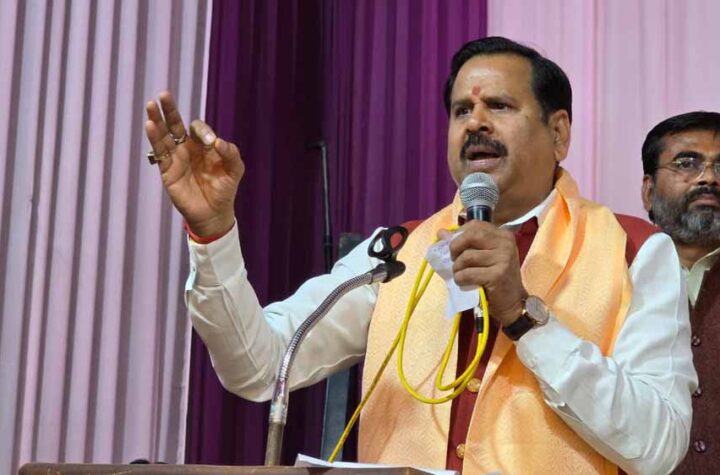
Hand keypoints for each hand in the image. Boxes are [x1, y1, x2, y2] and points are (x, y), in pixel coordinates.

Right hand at [144, 91, 244, 236]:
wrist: (214, 212)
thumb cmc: (225, 189)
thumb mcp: (235, 169)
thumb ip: (231, 153)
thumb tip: (217, 141)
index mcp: (203, 146)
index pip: (198, 129)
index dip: (203, 131)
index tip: (211, 142)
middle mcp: (187, 148)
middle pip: (175, 125)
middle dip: (170, 110)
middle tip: (164, 95)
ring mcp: (176, 158)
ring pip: (164, 136)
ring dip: (157, 121)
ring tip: (151, 105)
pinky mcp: (168, 170)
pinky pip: (160, 153)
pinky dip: (155, 139)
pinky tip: (150, 125)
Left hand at [440, 221, 527, 326]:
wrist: (512, 302)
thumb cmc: (494, 278)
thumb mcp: (482, 257)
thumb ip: (464, 243)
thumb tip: (441, 232)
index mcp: (503, 235)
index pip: (475, 225)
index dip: (459, 234)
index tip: (456, 247)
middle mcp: (505, 243)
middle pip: (470, 235)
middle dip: (455, 247)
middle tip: (454, 259)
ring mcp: (503, 258)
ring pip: (467, 256)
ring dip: (457, 268)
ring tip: (460, 274)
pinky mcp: (498, 275)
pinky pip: (468, 273)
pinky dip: (460, 278)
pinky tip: (463, 282)